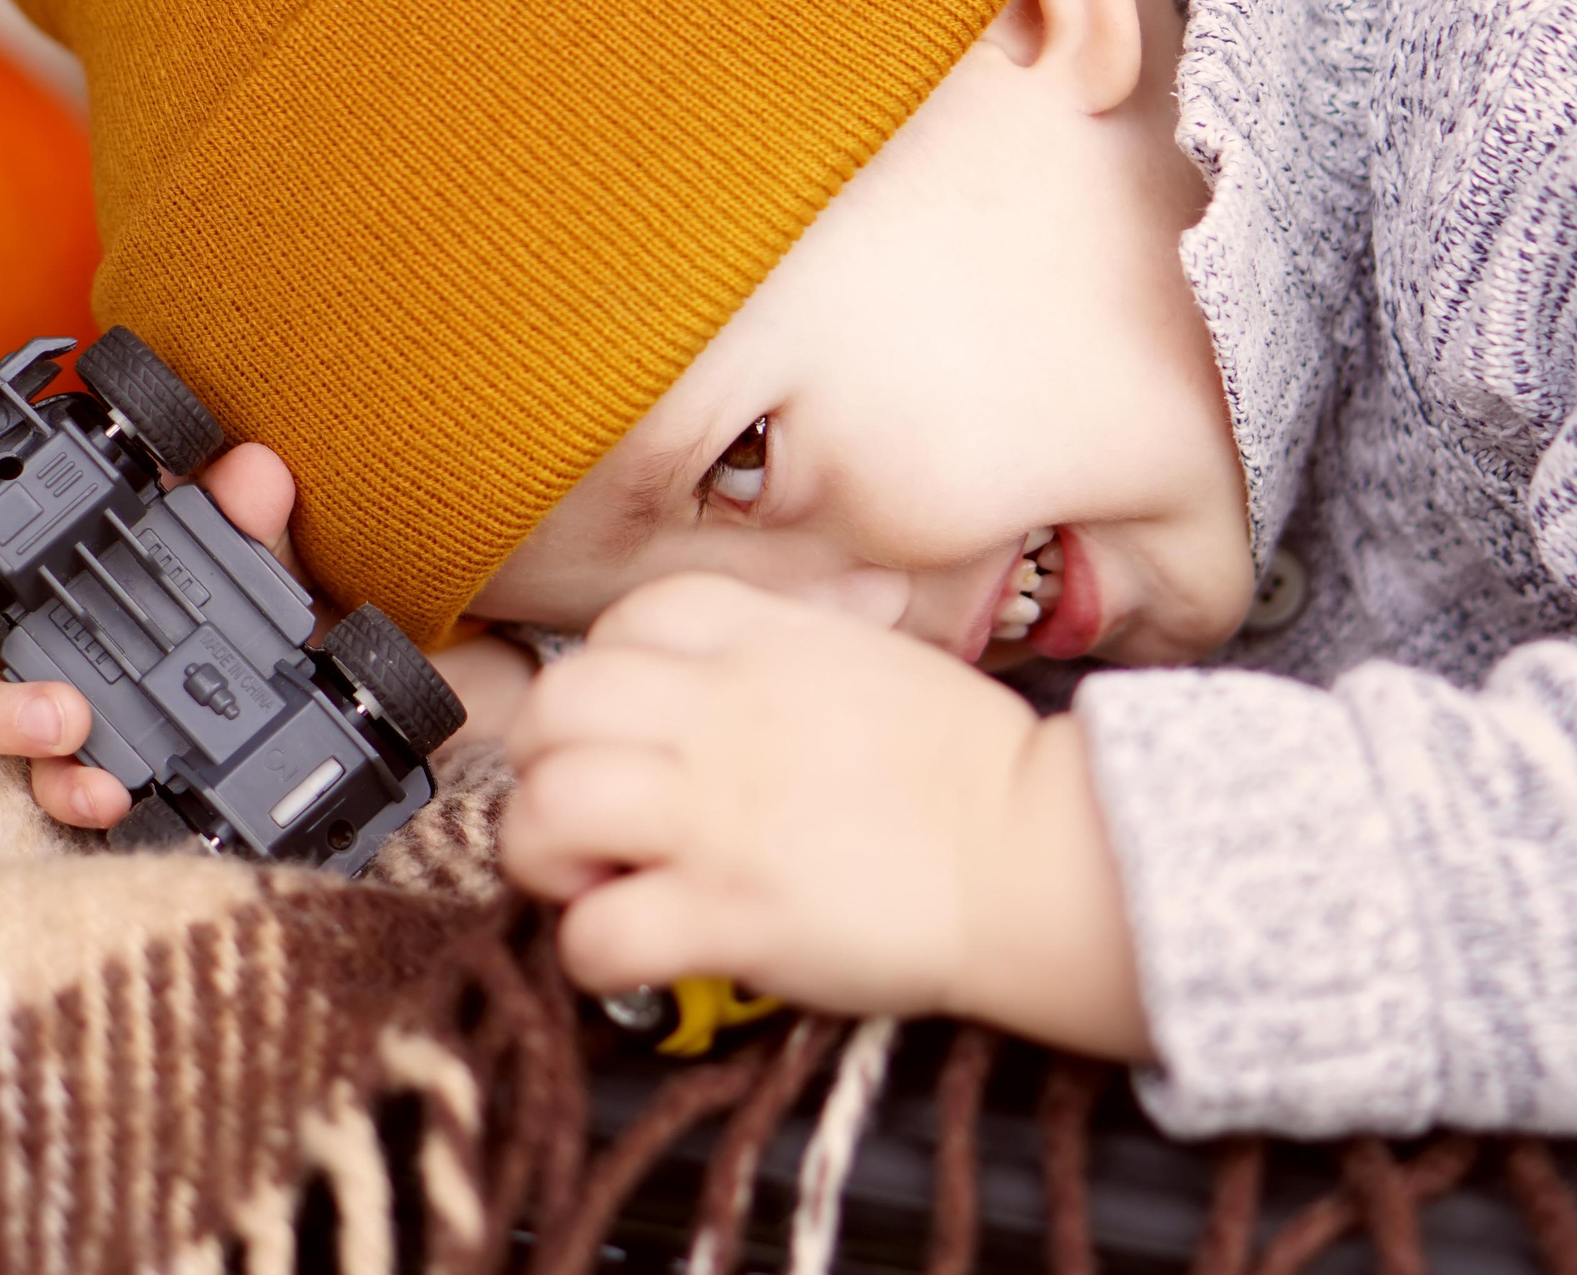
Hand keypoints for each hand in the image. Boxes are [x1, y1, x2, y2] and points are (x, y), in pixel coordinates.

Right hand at [0, 378, 300, 827]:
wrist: (293, 702)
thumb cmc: (247, 604)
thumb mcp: (256, 553)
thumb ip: (247, 514)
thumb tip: (254, 473)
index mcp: (56, 542)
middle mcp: (25, 613)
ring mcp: (42, 687)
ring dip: (7, 716)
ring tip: (64, 722)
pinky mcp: (79, 761)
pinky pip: (51, 783)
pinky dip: (70, 789)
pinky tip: (103, 791)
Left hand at [502, 574, 1151, 1057]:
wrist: (1031, 854)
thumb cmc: (963, 765)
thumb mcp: (868, 651)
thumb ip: (776, 643)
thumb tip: (708, 663)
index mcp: (758, 640)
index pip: (617, 626)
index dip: (606, 684)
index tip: (636, 734)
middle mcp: (722, 714)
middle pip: (553, 709)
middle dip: (546, 765)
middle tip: (591, 812)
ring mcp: (719, 814)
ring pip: (546, 809)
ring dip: (547, 855)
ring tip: (597, 878)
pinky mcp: (731, 914)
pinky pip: (594, 934)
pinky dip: (592, 951)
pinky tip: (642, 947)